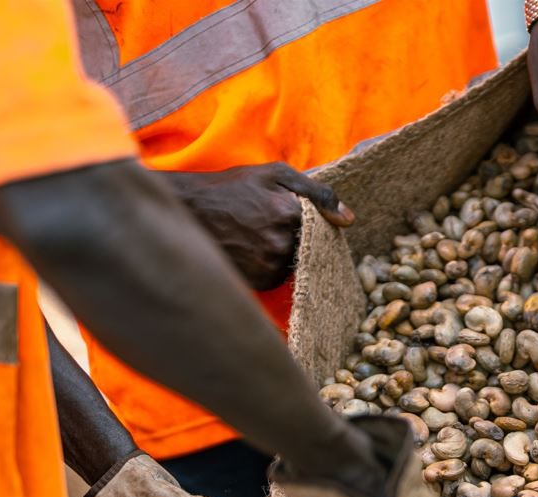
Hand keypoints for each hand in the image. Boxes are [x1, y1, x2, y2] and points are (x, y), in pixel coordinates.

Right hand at [160, 163, 353, 289]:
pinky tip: (252, 249)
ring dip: (285, 254)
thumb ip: (318, 193)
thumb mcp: (275, 175)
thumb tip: (348, 220)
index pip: (324, 229)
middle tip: (271, 226)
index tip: (293, 217)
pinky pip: (278, 277)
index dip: (311, 224)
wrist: (189, 208)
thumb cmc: (232, 187)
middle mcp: (283, 243)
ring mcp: (269, 265)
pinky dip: (271, 266)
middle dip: (298, 239)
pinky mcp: (258, 281)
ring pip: (294, 264)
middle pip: (310, 248)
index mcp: (291, 214)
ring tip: (258, 236)